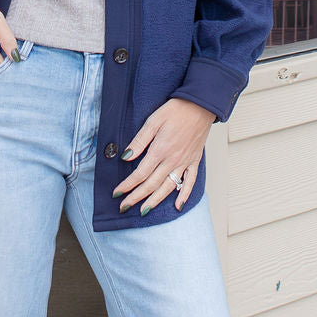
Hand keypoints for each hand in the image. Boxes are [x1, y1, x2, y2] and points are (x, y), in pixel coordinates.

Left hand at [112, 98, 215, 213]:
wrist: (200, 105)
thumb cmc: (175, 110)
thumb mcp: (153, 121)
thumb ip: (139, 141)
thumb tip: (126, 157)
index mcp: (160, 150)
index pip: (140, 174)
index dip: (127, 185)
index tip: (117, 193)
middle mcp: (172, 160)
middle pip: (151, 184)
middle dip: (136, 197)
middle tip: (124, 207)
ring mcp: (184, 162)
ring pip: (168, 187)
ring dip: (155, 201)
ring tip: (144, 211)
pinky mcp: (194, 161)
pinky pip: (190, 182)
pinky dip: (184, 195)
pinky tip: (177, 206)